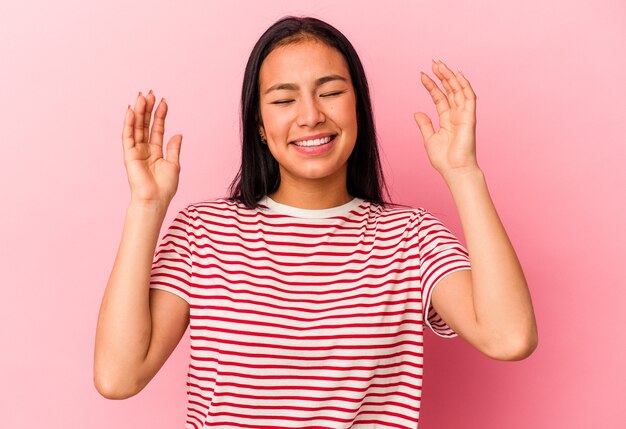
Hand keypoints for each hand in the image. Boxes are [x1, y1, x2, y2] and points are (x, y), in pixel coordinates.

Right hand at [122, 91, 181, 206]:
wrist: (155, 199)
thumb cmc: (164, 187)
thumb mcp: (174, 165)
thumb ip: (173, 148)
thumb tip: (178, 133)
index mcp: (155, 152)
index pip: (157, 129)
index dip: (160, 115)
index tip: (164, 101)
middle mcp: (144, 149)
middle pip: (145, 125)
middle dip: (148, 109)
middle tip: (151, 93)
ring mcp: (135, 151)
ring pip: (136, 127)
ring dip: (138, 112)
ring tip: (142, 97)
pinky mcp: (129, 155)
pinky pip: (127, 136)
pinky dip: (128, 123)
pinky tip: (130, 110)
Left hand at [413, 60, 478, 178]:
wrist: (455, 170)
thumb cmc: (444, 159)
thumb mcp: (429, 139)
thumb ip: (424, 125)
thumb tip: (417, 112)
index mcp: (447, 119)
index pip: (439, 97)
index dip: (431, 86)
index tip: (422, 75)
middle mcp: (457, 115)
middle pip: (450, 90)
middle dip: (442, 76)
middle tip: (433, 62)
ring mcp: (464, 115)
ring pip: (458, 90)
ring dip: (450, 77)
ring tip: (440, 65)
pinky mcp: (470, 118)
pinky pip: (469, 98)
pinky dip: (465, 86)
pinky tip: (458, 75)